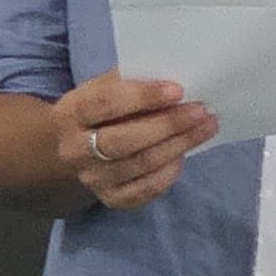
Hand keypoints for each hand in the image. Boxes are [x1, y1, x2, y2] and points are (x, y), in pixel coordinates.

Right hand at [55, 72, 216, 209]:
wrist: (77, 147)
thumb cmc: (100, 109)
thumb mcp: (103, 87)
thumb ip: (131, 81)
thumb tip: (175, 77)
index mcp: (70, 114)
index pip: (106, 104)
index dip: (144, 96)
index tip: (178, 90)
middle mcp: (74, 151)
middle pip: (125, 141)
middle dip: (169, 125)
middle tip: (201, 111)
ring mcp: (92, 178)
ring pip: (141, 164)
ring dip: (179, 145)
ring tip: (206, 127)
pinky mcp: (110, 198)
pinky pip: (146, 189)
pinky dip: (170, 171)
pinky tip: (184, 153)